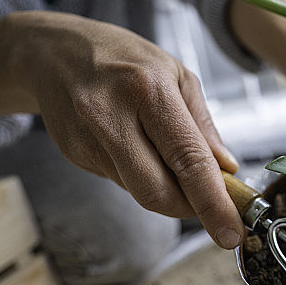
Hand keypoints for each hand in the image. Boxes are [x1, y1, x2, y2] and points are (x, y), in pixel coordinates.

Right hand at [8, 12, 244, 248]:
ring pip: (139, 191)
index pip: (188, 160)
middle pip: (158, 193)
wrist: (53, 51)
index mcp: (148, 90)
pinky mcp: (74, 154)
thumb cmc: (125, 58)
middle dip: (189, 208)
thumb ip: (203, 126)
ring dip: (164, 187)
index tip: (232, 233)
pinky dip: (139, 174)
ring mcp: (87, 139)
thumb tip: (227, 170)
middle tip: (206, 200)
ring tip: (161, 149)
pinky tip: (133, 144)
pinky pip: (120, 182)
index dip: (213, 204)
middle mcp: (112, 115)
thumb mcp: (176, 75)